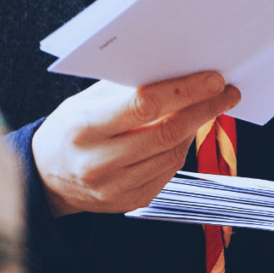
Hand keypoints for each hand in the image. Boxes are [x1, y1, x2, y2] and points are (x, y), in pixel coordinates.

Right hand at [32, 71, 240, 217]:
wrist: (47, 177)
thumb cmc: (71, 129)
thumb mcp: (85, 101)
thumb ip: (125, 89)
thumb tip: (176, 70)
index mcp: (84, 128)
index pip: (143, 105)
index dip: (184, 91)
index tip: (213, 79)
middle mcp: (98, 162)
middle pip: (166, 133)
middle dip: (203, 109)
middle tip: (226, 92)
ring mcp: (115, 188)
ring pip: (172, 154)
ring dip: (196, 128)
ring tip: (209, 107)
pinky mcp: (130, 202)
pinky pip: (168, 171)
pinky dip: (180, 149)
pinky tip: (184, 133)